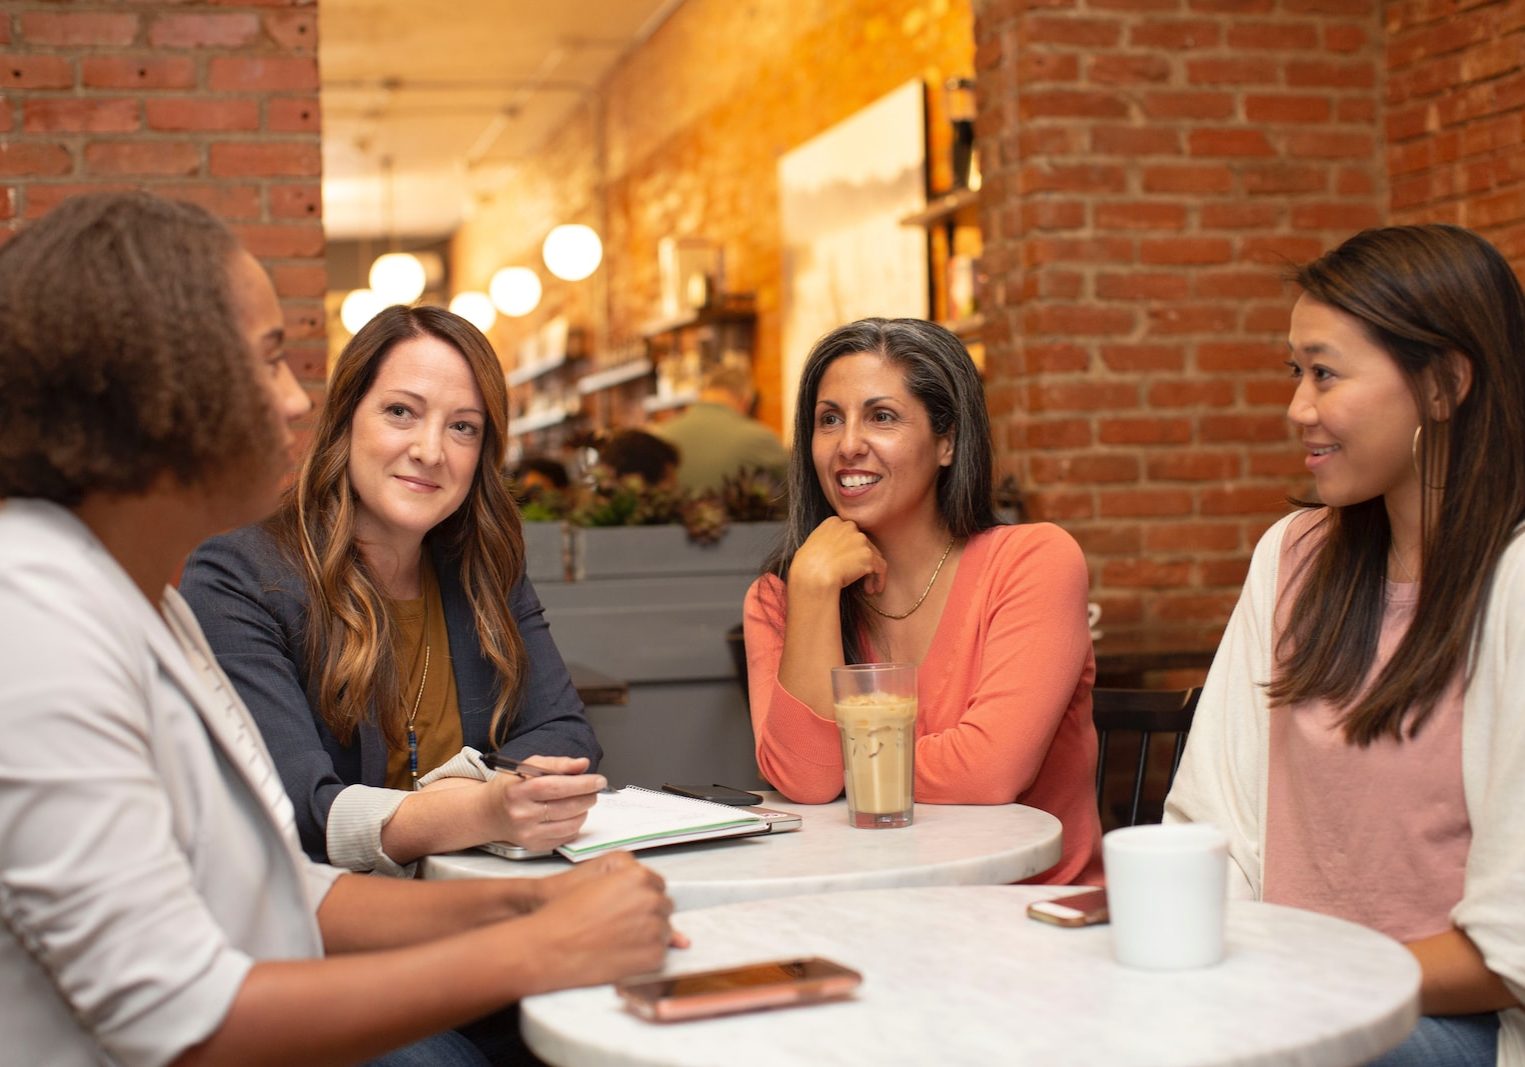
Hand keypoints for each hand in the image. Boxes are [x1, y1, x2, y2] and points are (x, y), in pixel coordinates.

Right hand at [478, 755, 603, 851]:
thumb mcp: (528, 766)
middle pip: (566, 807)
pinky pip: (566, 837)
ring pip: (570, 824)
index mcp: (518, 791)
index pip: (556, 787)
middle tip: (595, 790)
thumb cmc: (511, 787)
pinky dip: (575, 824)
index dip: (581, 784)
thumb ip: (558, 763)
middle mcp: (522, 815)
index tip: (599, 780)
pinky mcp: (535, 846)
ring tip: (583, 801)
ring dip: (584, 811)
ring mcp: (528, 834)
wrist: (490, 813)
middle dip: (588, 797)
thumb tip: (583, 764)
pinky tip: (571, 814)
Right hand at [518, 853, 680, 989]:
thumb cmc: (565, 915)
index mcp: (638, 877)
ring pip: (664, 931)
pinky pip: (660, 954)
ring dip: (647, 935)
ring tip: (616, 940)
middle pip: (663, 907)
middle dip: (647, 915)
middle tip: (619, 925)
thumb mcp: (596, 882)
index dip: (640, 897)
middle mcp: (651, 900)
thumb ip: (629, 883)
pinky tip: (620, 954)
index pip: (657, 885)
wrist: (549, 947)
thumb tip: (653, 893)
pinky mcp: (653, 956)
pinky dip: (644, 957)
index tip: (627, 907)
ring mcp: (655, 929)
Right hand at [790, 517, 886, 595]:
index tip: (848, 564)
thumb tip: (829, 552)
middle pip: (863, 543)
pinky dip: (879, 579)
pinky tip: (873, 589)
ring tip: (867, 588)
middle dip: (862, 561)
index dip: (851, 550)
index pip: (849, 534)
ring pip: (873, 555)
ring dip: (870, 572)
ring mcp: (860, 539)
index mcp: (833, 522)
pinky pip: (880, 567)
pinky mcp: (868, 555)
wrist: (812, 575)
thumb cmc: (805, 566)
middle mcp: (848, 526)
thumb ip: (824, 542)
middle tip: (859, 577)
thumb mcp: (811, 545)